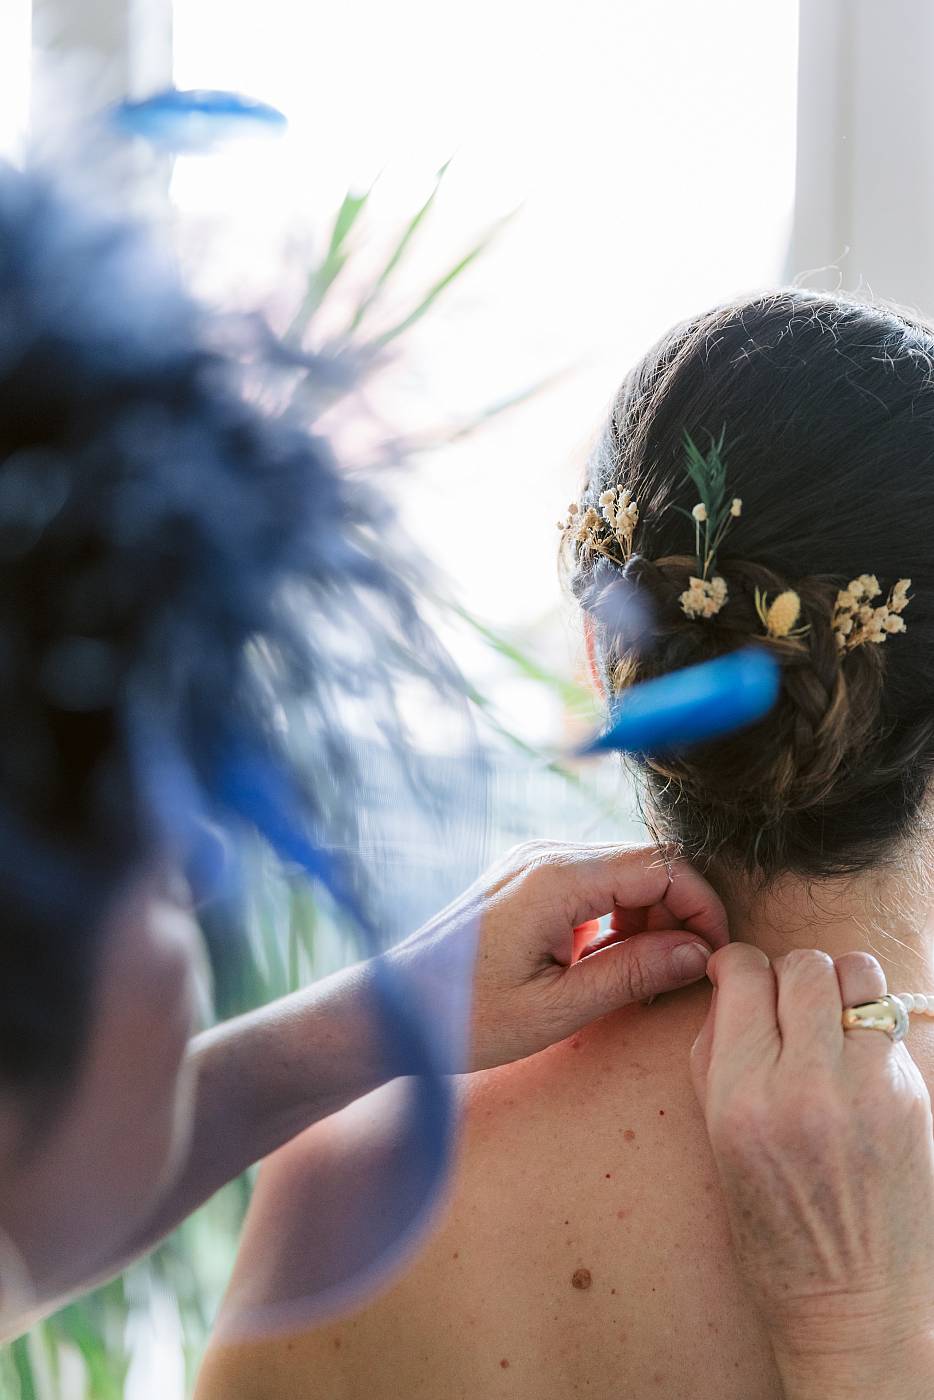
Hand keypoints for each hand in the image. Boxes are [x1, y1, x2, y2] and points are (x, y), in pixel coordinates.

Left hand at [393, 841, 727, 1071]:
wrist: (390, 1013)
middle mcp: (544, 854)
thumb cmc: (462, 1018)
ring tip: (643, 979)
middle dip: (678, 915)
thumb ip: (632, 975)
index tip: (714, 957)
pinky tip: (607, 965)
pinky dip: (615, 919)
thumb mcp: (556, 1010)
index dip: (701, 907)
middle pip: (645, 864)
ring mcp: (531, 862)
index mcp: (554, 878)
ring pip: (622, 873)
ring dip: (648, 919)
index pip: (660, 868)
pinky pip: (593, 884)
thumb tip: (700, 953)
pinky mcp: (525, 878)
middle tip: (681, 977)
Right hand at [691, 944, 933, 1397]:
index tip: (736, 978)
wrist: (855, 1303)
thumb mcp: (717, 1139)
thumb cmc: (775, 1229)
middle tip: (785, 1004)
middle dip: (788, 974)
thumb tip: (730, 988)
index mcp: (742, 1097)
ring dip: (838, 984)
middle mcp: (804, 1086)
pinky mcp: (910, 1098)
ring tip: (829, 1017)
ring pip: (856, 973)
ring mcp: (865, 1090)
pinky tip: (857, 1056)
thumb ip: (715, 1053)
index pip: (743, 975)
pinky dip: (869, 1022)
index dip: (736, 966)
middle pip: (802, 966)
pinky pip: (889, 1019)